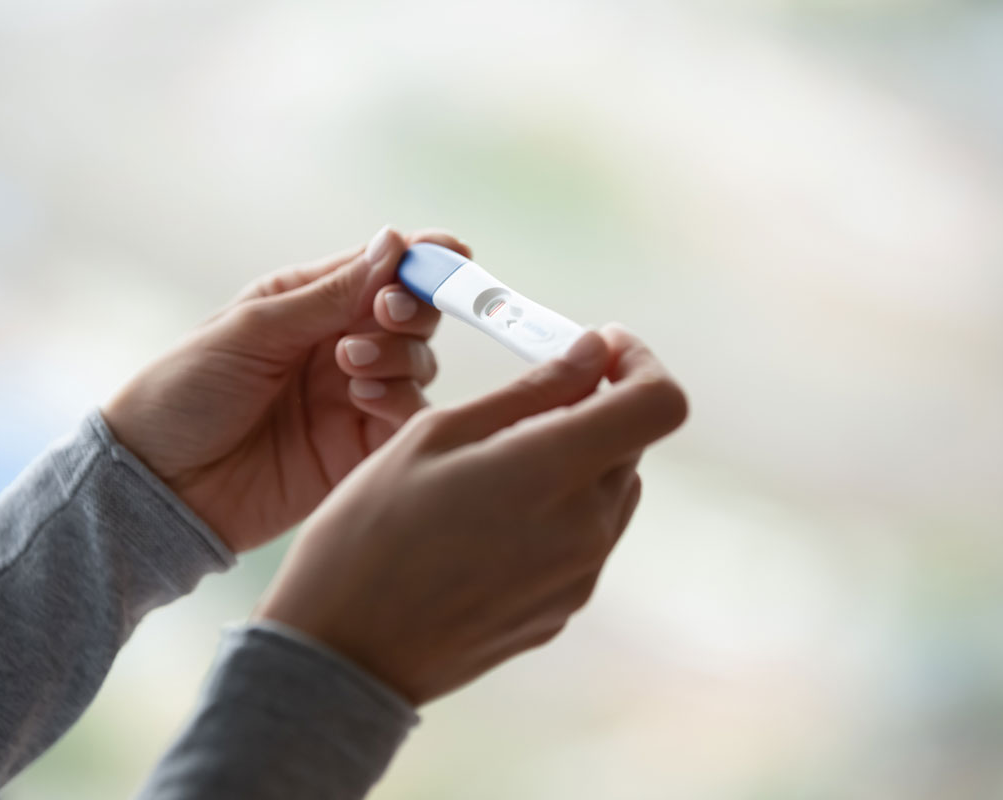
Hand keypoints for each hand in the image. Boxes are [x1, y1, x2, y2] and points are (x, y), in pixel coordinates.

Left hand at [103, 226, 470, 553]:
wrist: (160, 485)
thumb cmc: (185, 393)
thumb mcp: (254, 330)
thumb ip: (330, 294)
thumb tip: (394, 243)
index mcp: (307, 303)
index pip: (380, 270)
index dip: (422, 260)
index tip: (451, 254)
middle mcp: (338, 346)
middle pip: (412, 316)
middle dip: (413, 309)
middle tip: (384, 314)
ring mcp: (352, 398)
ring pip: (419, 364)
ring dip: (400, 354)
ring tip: (351, 364)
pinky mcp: (360, 450)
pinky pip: (408, 418)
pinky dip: (401, 400)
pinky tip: (363, 397)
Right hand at [253, 325, 687, 704]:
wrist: (343, 651)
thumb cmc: (370, 529)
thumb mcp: (437, 434)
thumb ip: (530, 390)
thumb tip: (591, 353)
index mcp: (556, 472)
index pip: (659, 404)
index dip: (640, 364)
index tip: (600, 350)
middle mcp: (586, 529)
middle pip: (631, 446)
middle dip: (594, 409)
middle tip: (525, 403)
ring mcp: (579, 578)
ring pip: (609, 494)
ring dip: (577, 463)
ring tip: (495, 468)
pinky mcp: (561, 612)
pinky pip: (583, 541)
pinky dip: (557, 512)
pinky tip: (488, 522)